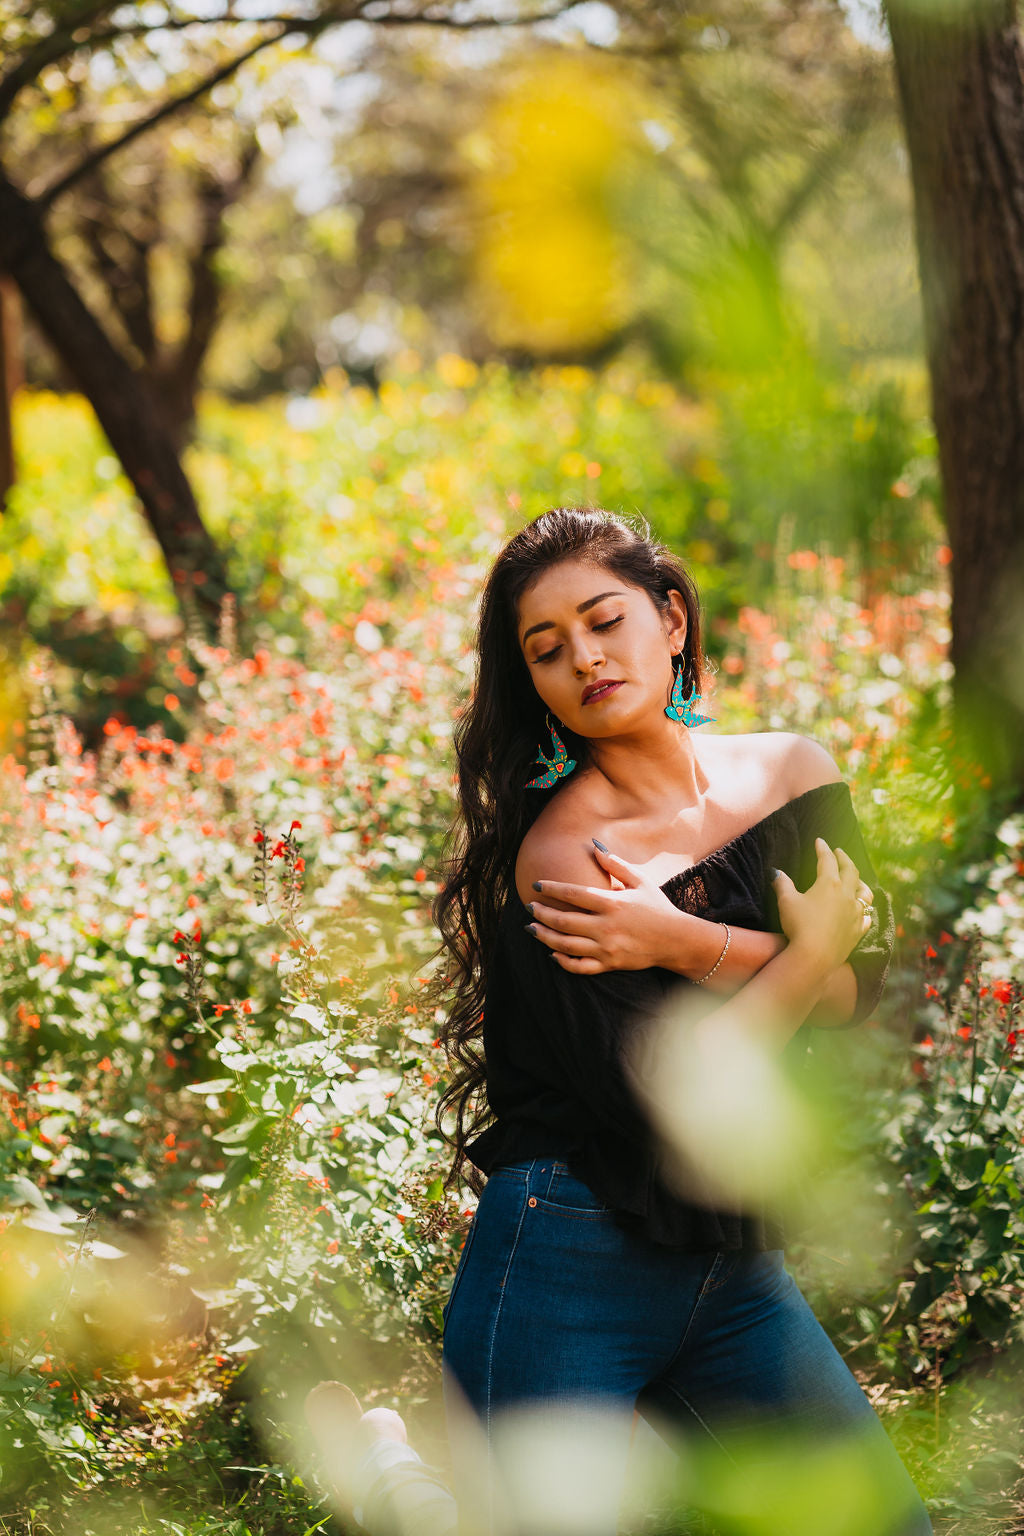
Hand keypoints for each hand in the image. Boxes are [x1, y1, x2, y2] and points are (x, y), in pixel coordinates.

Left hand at [526, 844, 684, 973]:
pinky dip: (562, 961)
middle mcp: (606, 927)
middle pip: (563, 921)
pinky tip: (552, 953)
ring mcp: (606, 948)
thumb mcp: (641, 881)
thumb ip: (616, 865)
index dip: (552, 888)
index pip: (574, 894)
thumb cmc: (658, 907)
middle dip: (541, 913)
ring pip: (566, 945)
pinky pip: (579, 966)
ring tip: (531, 928)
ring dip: (544, 936)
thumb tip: (594, 846)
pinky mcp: (609, 964)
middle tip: (528, 906)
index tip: (536, 884)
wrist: (676, 940)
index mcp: (613, 903)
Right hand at [773, 838, 872, 976]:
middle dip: (844, 859)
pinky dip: (864, 910)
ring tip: (856, 880)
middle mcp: (847, 895)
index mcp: (830, 884)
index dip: (823, 849)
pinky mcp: (858, 930)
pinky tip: (861, 911)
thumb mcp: (787, 902)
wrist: (815, 956)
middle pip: (851, 871)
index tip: (820, 841)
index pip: (827, 860)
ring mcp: (855, 913)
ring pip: (865, 892)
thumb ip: (783, 884)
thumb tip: (776, 872)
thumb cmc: (799, 926)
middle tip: (840, 852)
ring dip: (860, 882)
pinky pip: (866, 917)